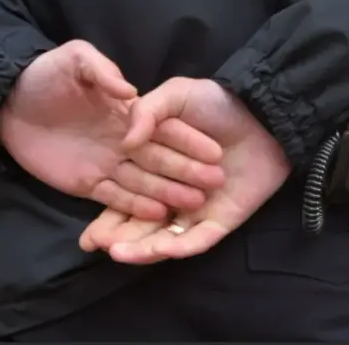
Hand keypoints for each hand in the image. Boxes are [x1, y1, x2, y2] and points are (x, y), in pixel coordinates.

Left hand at [0, 41, 225, 219]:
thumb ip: (103, 72)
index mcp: (127, 112)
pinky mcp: (87, 183)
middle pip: (160, 159)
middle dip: (187, 171)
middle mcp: (123, 140)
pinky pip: (114, 197)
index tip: (214, 151)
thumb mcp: (76, 60)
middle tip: (215, 184)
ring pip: (143, 182)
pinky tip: (157, 214)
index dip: (189, 140)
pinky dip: (134, 207)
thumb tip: (131, 92)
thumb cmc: (45, 75)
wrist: (8, 100)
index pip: (164, 128)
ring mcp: (106, 163)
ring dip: (168, 193)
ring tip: (194, 205)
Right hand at [78, 78, 290, 262]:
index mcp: (158, 171)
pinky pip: (198, 239)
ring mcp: (197, 210)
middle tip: (95, 245)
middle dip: (117, 237)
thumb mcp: (177, 95)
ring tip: (118, 252)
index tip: (84, 230)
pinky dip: (179, 246)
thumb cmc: (219, 103)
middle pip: (140, 224)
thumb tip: (126, 141)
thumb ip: (148, 112)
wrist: (263, 113)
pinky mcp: (221, 220)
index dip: (105, 215)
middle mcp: (173, 196)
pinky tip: (161, 249)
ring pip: (165, 238)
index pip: (126, 198)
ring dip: (142, 248)